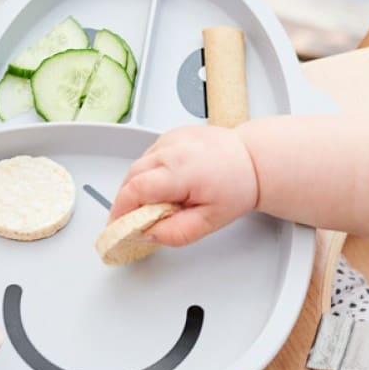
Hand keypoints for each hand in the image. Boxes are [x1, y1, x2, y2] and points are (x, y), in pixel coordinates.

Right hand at [108, 124, 258, 246]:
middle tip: (133, 221)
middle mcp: (172, 149)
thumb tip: (149, 235)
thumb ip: (177, 232)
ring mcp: (170, 139)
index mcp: (181, 171)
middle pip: (131, 177)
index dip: (120, 211)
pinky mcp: (171, 134)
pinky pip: (149, 156)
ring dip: (137, 186)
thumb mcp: (210, 221)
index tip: (116, 227)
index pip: (135, 190)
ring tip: (157, 203)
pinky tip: (166, 183)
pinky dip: (149, 172)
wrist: (253, 160)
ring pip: (138, 165)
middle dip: (126, 201)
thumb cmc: (238, 186)